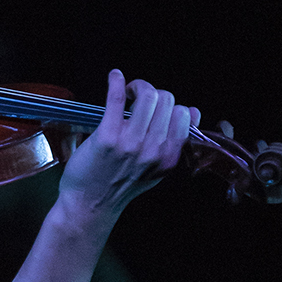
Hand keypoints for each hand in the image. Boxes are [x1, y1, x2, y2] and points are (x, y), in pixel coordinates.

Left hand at [57, 70, 199, 223]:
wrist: (90, 205)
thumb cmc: (120, 185)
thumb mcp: (156, 170)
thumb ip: (174, 143)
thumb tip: (191, 112)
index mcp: (168, 157)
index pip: (183, 114)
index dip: (170, 105)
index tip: (156, 107)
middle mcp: (153, 150)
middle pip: (167, 100)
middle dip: (154, 92)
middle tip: (138, 97)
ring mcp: (131, 143)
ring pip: (148, 96)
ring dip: (138, 86)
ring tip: (128, 92)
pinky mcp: (108, 137)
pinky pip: (117, 99)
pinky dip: (117, 82)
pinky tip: (115, 77)